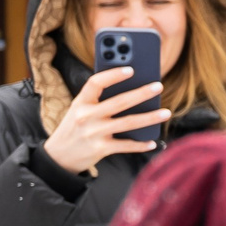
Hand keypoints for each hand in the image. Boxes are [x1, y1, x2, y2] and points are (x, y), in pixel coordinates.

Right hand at [42, 66, 162, 173]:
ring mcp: (93, 133)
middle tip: (159, 86)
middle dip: (141, 93)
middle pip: (118, 102)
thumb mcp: (80, 109)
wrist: (59, 156)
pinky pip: (125, 145)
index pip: (96, 83)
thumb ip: (99, 99)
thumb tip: (132, 89)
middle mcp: (86, 116)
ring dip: (149, 118)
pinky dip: (141, 144)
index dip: (113, 75)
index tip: (131, 69)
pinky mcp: (100, 149)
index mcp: (81, 101)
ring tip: (166, 112)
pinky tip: (153, 141)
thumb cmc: (76, 127)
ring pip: (127, 123)